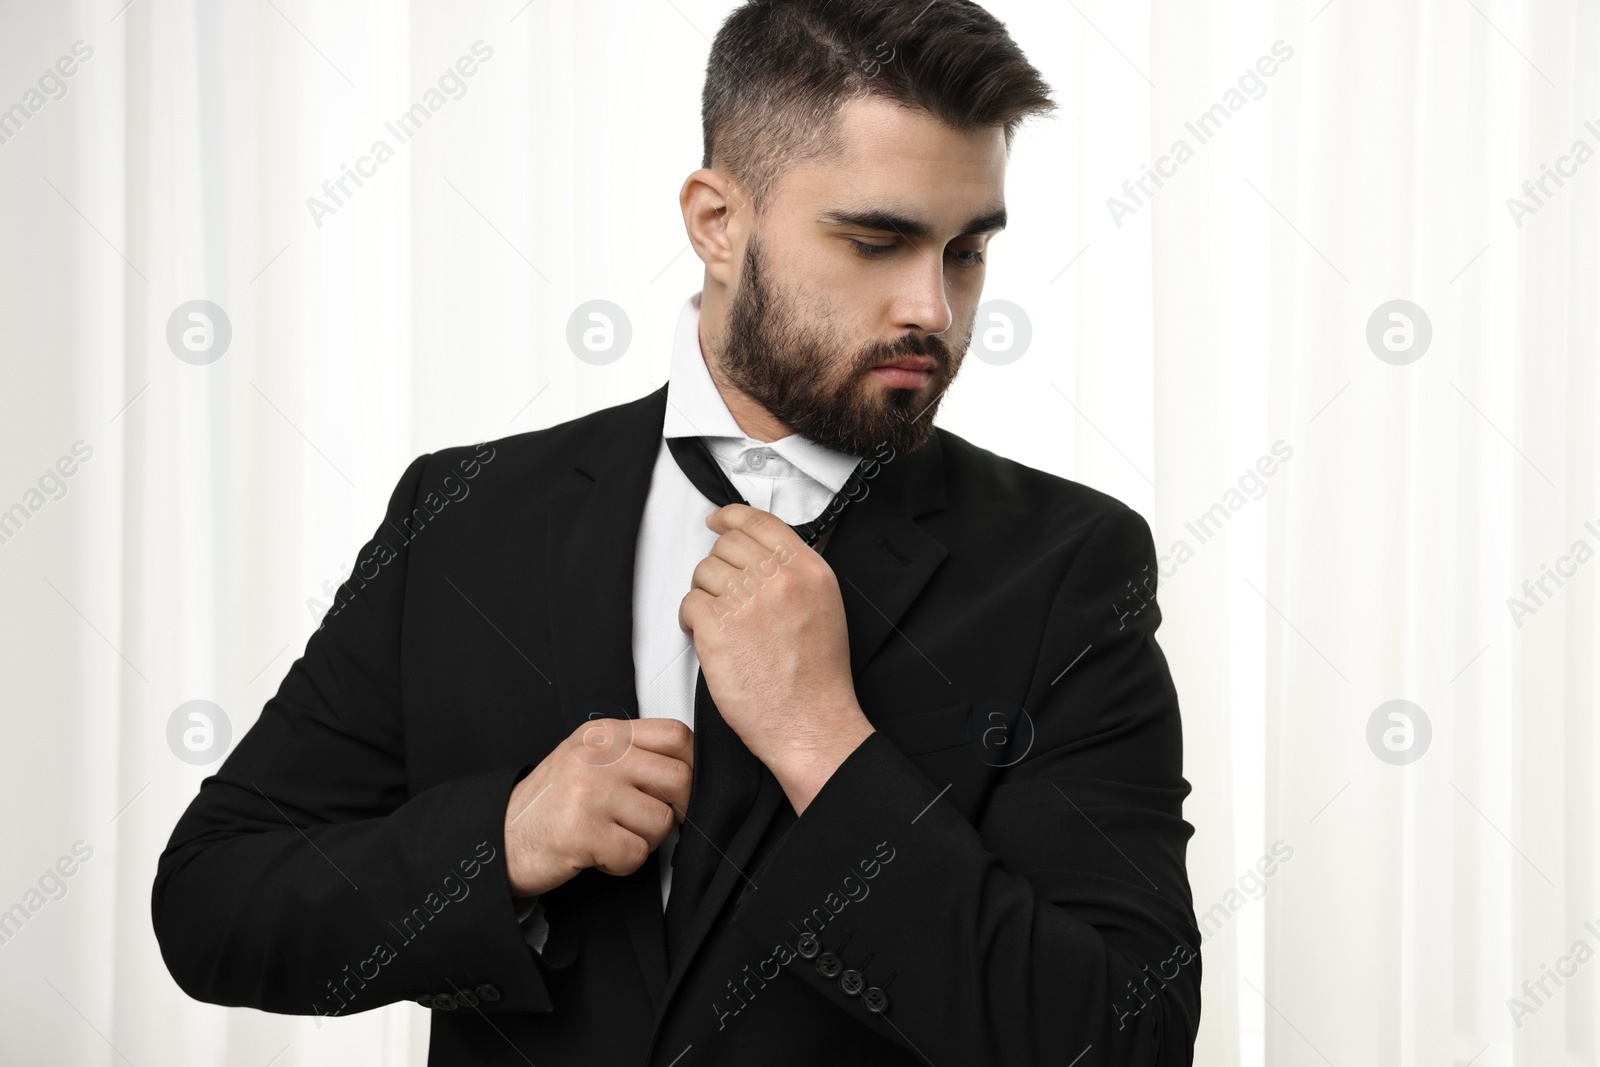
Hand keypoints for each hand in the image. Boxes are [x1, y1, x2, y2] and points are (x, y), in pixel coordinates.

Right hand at [502, 717, 694, 897]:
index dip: (692, 765)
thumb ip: (633, 754)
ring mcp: (590, 791)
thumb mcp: (589, 759)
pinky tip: (600, 853)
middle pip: (679, 778)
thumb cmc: (550, 803)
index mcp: (604, 735)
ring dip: (644, 841)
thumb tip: (689, 770)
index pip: (675, 735)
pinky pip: (636, 854)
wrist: (501, 837)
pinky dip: (622, 863)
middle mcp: (598, 757)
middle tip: (649, 821)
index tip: (682, 788)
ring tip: (613, 836)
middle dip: (675, 810)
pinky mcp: (583, 831)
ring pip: (661, 821)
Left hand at [677, 503, 873, 812]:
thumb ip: (796, 574)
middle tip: (723, 593)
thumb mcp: (824, 607)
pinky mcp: (717, 628)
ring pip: (704, 573)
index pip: (760, 521)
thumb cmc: (817, 678)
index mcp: (808, 571)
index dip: (731, 518)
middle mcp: (778, 580)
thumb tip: (764, 555)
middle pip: (726, 546)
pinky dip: (691, 620)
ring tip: (720, 623)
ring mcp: (747, 602)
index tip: (718, 521)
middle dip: (719, 568)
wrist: (809, 722)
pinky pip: (689, 603)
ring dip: (705, 596)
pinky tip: (706, 636)